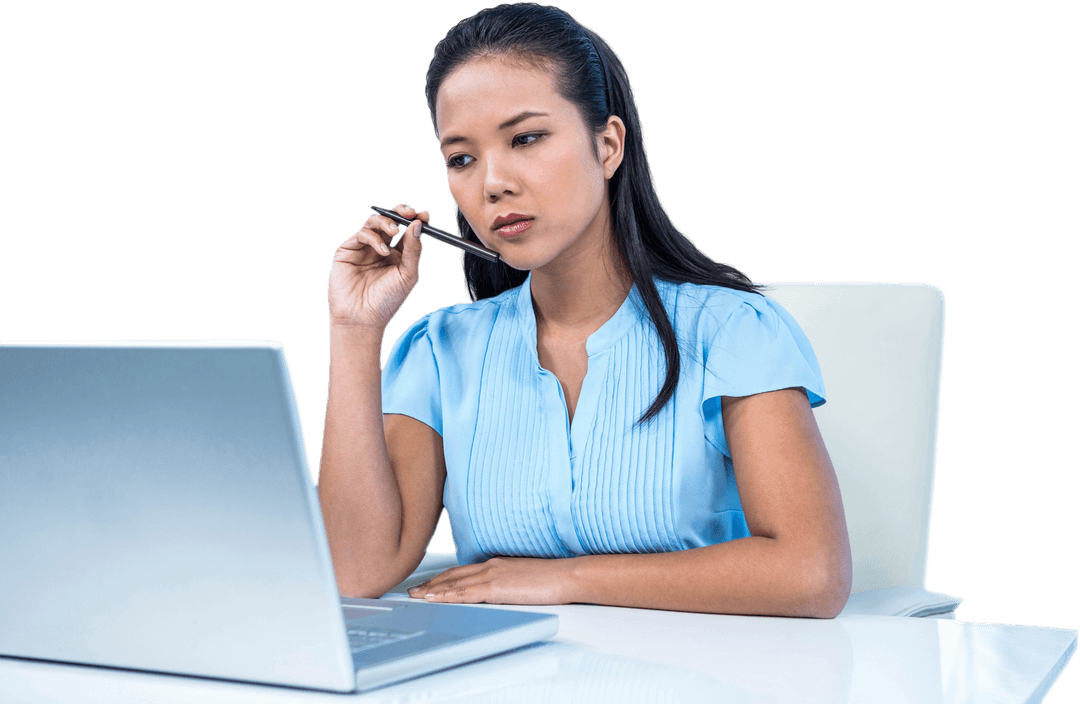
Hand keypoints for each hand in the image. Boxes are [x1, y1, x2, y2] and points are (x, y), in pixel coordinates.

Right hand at [327, 203, 429, 330]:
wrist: (362, 318)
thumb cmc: (387, 301)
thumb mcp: (408, 275)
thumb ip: (414, 250)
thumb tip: (418, 224)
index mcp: (398, 255)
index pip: (408, 231)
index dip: (416, 220)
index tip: (424, 215)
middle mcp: (381, 248)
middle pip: (391, 221)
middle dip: (401, 212)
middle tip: (410, 213)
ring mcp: (364, 248)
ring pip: (375, 222)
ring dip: (387, 222)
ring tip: (395, 231)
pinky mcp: (348, 249)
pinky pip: (362, 234)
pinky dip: (374, 237)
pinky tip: (382, 250)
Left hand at [406, 556, 576, 605]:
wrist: (565, 575)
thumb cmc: (552, 578)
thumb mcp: (524, 577)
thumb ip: (508, 581)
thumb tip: (500, 590)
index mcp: (497, 563)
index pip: (464, 570)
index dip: (444, 576)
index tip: (430, 582)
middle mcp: (490, 566)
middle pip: (453, 574)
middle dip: (432, 583)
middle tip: (413, 590)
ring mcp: (492, 575)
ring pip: (453, 583)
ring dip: (432, 590)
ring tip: (415, 596)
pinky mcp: (495, 587)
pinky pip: (464, 593)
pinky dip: (445, 595)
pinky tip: (433, 599)